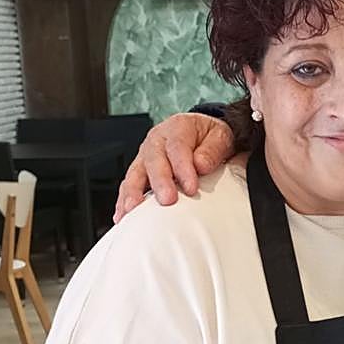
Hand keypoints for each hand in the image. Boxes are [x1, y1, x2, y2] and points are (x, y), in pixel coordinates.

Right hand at [113, 113, 233, 221]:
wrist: (203, 135)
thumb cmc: (211, 137)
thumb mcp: (221, 136)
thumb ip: (212, 150)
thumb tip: (200, 164)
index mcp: (178, 127)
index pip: (178, 147)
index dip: (183, 168)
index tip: (191, 187)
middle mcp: (157, 140)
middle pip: (154, 161)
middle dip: (160, 182)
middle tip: (168, 200)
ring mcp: (145, 156)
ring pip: (135, 173)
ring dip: (133, 192)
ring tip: (134, 209)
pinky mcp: (140, 172)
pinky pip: (128, 186)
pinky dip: (124, 201)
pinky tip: (123, 215)